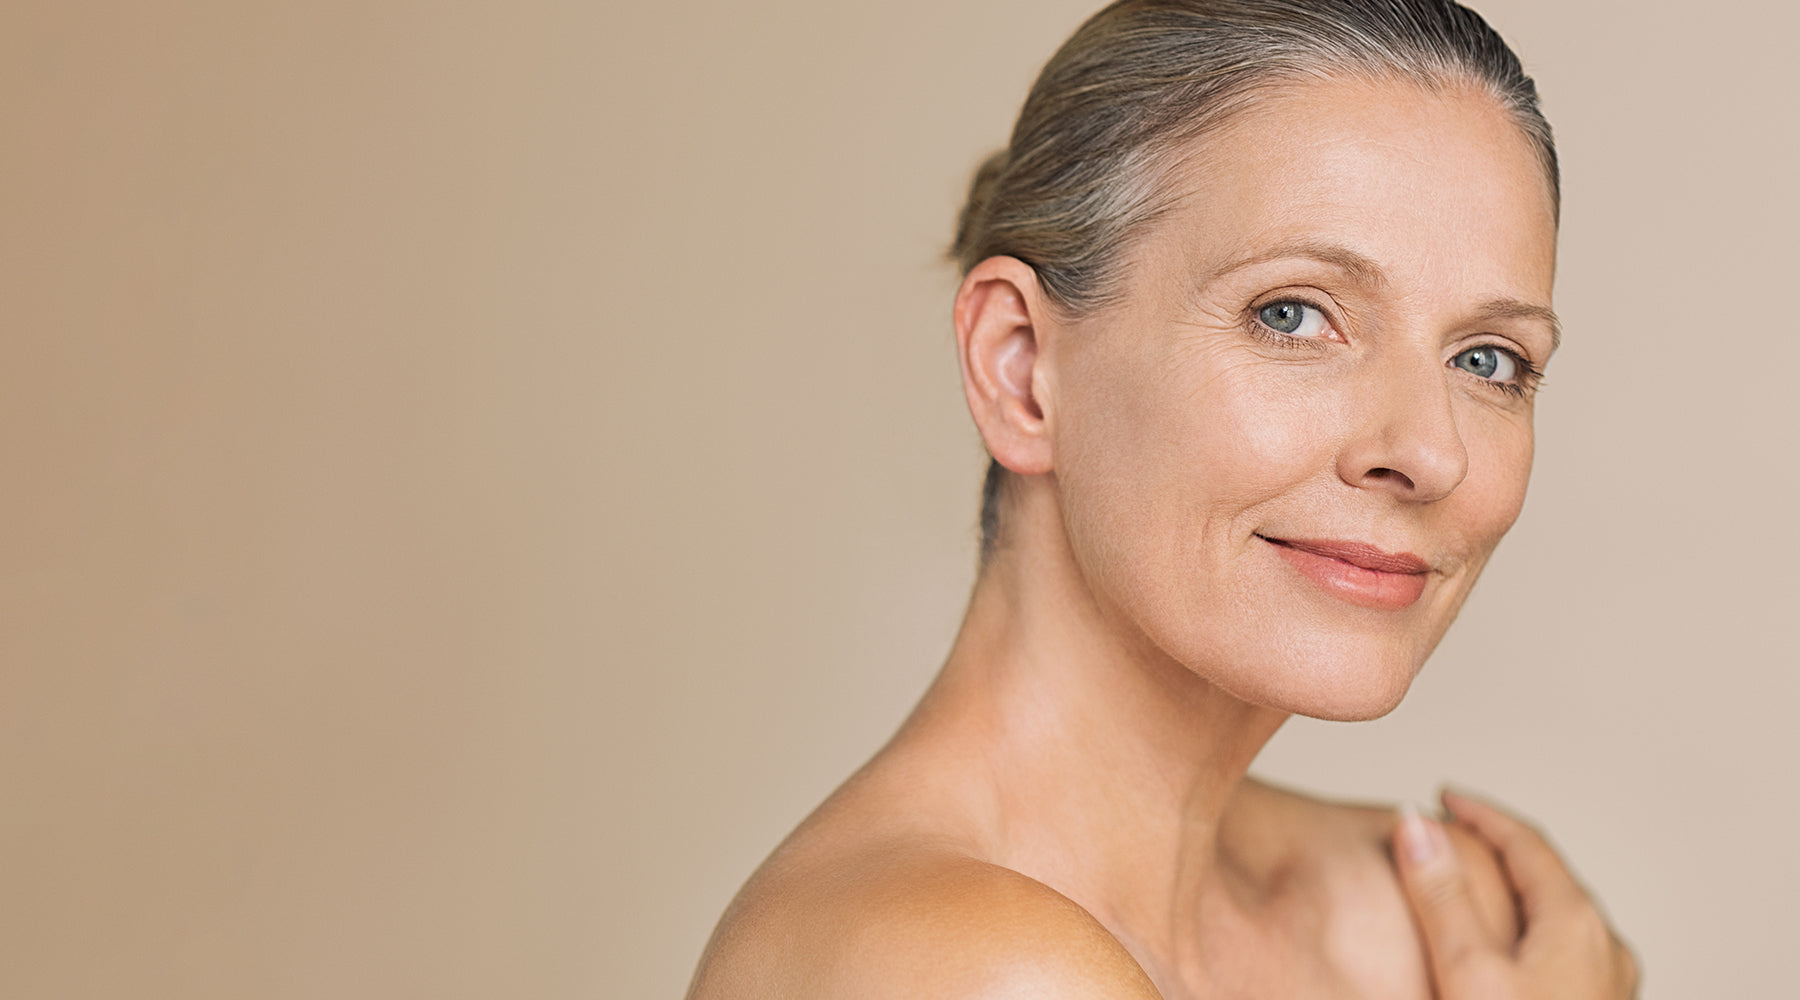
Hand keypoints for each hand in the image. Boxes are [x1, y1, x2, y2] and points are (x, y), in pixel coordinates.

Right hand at [1394, 790, 1637, 999]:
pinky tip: (1501, 951)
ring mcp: (1609, 984)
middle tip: (1451, 836)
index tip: (1444, 799)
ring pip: (1555, 914)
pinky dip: (1525, 929)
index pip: (1526, 841)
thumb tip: (1416, 827)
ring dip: (1512, 891)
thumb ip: (1441, 896)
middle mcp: (1604, 948)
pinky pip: (1561, 950)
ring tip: (1471, 887)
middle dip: (1496, 848)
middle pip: (1544, 875)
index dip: (1480, 814)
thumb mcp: (1467, 971)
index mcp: (1577, 924)